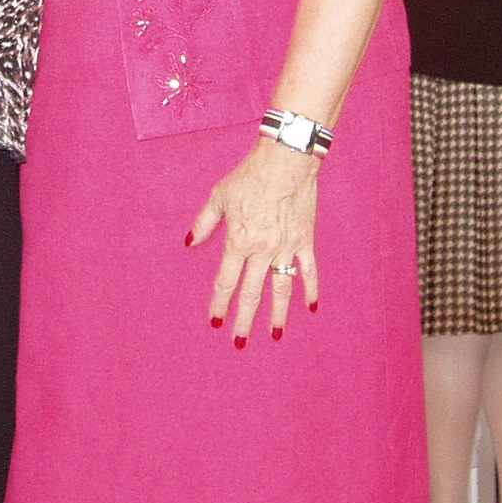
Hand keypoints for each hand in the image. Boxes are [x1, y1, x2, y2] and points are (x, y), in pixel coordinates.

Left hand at [189, 136, 320, 342]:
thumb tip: (190, 242)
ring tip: (274, 335)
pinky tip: (311, 308)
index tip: (216, 321)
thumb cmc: (250, 176)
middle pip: (251, 293)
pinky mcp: (305, 241)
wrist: (286, 161)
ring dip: (277, 315)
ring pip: (281, 290)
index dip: (219, 303)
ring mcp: (286, 248)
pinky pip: (309, 271)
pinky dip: (311, 289)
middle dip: (244, 320)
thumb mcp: (219, 196)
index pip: (226, 282)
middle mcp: (262, 250)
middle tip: (240, 342)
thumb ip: (204, 223)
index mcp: (238, 241)